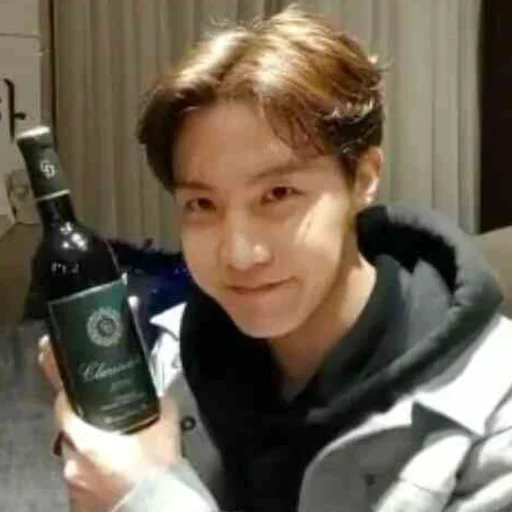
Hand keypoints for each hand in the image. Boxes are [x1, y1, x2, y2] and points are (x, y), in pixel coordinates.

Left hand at [38, 336, 181, 510]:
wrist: (159, 507)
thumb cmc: (157, 473)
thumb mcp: (165, 426)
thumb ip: (160, 405)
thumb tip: (161, 396)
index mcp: (88, 440)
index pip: (62, 409)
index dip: (68, 397)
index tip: (74, 391)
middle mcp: (74, 464)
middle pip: (72, 436)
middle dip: (87, 430)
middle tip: (109, 429)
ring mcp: (74, 486)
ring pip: (78, 461)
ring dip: (92, 456)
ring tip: (118, 457)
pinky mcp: (79, 505)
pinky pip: (83, 483)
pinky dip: (95, 478)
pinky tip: (115, 476)